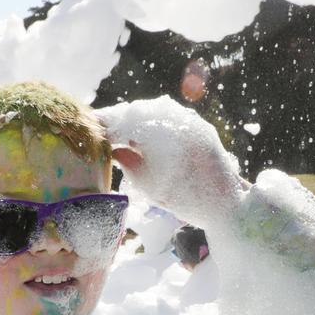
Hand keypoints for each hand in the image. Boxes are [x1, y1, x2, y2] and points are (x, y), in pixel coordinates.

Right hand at [100, 96, 245, 226]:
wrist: (228, 203)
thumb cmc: (184, 198)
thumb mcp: (146, 183)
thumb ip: (125, 160)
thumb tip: (109, 146)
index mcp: (159, 129)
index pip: (121, 119)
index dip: (102, 122)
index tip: (86, 127)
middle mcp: (175, 117)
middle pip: (136, 111)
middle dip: (117, 119)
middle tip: (98, 129)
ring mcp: (189, 119)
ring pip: (153, 111)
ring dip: (135, 120)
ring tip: (118, 133)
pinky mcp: (199, 125)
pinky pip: (169, 117)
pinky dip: (153, 123)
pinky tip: (143, 135)